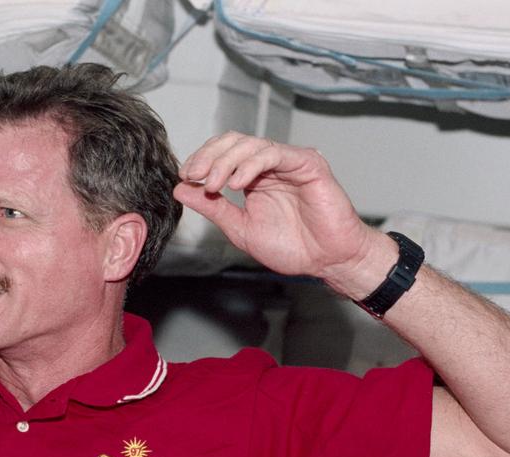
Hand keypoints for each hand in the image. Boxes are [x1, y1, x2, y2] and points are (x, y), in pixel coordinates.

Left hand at [173, 132, 388, 296]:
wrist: (326, 261)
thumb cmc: (294, 248)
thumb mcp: (240, 228)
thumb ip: (213, 208)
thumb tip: (182, 190)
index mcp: (255, 177)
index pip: (223, 153)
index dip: (202, 160)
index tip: (186, 177)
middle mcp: (271, 165)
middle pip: (233, 142)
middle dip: (209, 157)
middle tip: (194, 176)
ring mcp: (289, 162)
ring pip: (251, 144)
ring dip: (226, 161)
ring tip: (214, 184)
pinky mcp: (308, 164)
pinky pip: (274, 153)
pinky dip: (251, 164)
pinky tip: (237, 183)